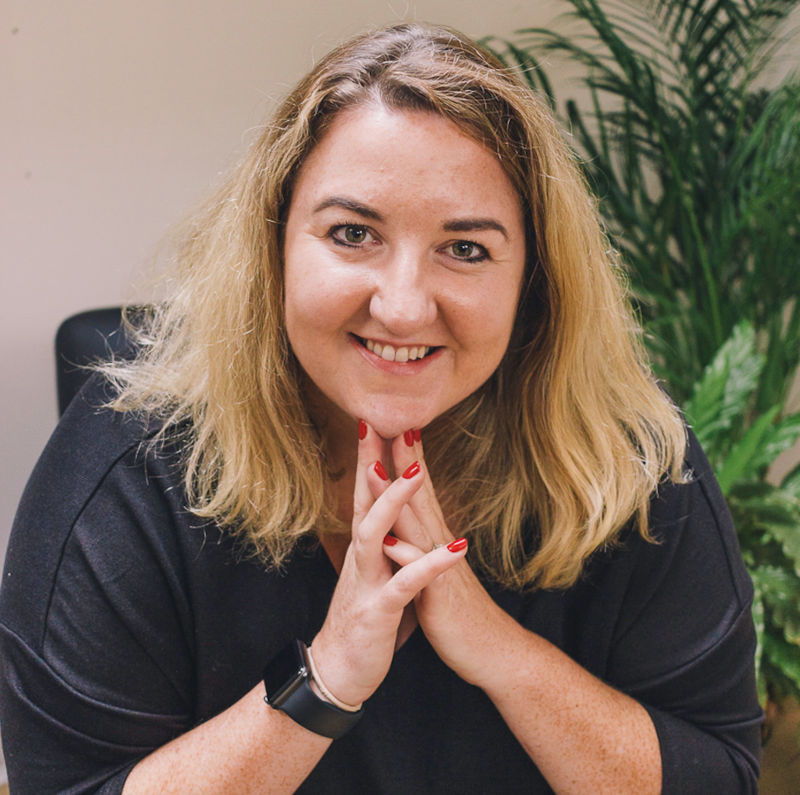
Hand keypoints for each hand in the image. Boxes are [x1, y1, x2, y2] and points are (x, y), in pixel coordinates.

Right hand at [309, 421, 467, 706]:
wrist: (339, 672)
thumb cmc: (363, 621)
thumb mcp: (374, 576)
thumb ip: (386, 547)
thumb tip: (397, 521)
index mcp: (366, 549)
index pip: (367, 495)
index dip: (373, 458)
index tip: (378, 423)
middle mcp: (362, 558)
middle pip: (365, 501)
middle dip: (375, 462)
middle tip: (387, 423)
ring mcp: (366, 582)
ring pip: (376, 532)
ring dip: (395, 501)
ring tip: (416, 472)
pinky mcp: (379, 610)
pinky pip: (404, 584)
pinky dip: (429, 565)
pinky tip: (456, 550)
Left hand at [372, 430, 520, 691]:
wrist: (491, 650)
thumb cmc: (459, 609)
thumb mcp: (439, 566)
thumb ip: (426, 540)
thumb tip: (414, 518)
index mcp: (435, 538)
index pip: (418, 490)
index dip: (405, 458)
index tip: (390, 425)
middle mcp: (439, 544)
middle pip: (418, 494)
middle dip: (401, 459)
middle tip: (387, 423)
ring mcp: (441, 568)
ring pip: (417, 526)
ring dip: (398, 497)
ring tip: (378, 469)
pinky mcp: (439, 597)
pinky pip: (422, 573)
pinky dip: (407, 555)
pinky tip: (390, 541)